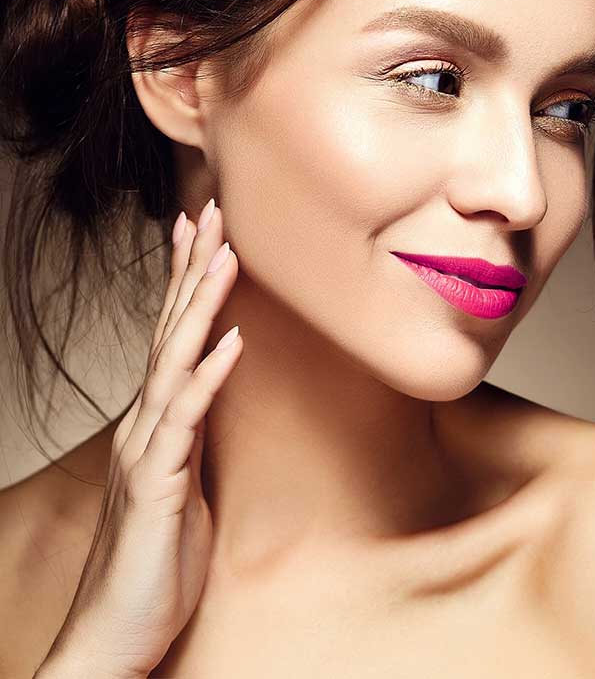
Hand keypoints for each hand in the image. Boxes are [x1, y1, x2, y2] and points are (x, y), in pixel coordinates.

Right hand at [36, 198, 241, 678]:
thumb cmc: (155, 562)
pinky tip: (230, 340)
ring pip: (175, 361)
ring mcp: (148, 450)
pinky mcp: (157, 483)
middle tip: (208, 211)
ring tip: (225, 254)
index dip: (187, 282)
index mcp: (157, 421)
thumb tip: (212, 397)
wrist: (116, 632)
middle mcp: (146, 423)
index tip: (202, 232)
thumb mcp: (186, 485)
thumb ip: (194, 437)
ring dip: (201, 305)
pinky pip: (186, 419)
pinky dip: (207, 376)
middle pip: (171, 331)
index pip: (172, 336)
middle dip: (192, 268)